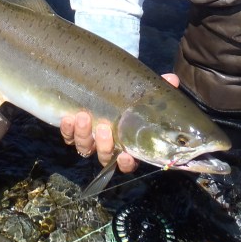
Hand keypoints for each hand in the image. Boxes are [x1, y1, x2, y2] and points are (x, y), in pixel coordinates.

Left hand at [60, 73, 179, 170]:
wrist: (99, 80)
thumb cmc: (125, 91)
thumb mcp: (141, 89)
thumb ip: (157, 89)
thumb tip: (172, 79)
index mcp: (125, 141)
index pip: (127, 161)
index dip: (126, 162)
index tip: (125, 154)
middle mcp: (106, 144)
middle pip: (104, 156)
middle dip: (104, 145)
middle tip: (105, 128)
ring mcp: (88, 138)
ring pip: (84, 147)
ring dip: (84, 135)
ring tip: (84, 117)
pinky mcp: (71, 129)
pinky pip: (68, 136)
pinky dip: (67, 129)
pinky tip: (68, 117)